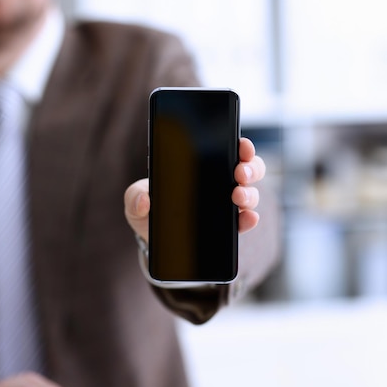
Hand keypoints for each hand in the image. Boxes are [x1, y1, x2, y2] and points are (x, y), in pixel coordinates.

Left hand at [124, 137, 265, 241]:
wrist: (153, 241)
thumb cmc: (147, 212)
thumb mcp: (136, 201)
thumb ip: (135, 196)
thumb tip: (144, 200)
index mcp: (201, 167)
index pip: (229, 150)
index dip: (241, 145)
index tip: (242, 145)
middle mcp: (220, 183)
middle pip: (248, 168)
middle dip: (250, 167)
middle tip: (239, 173)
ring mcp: (226, 205)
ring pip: (251, 193)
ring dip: (249, 193)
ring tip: (237, 196)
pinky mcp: (227, 228)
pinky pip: (244, 221)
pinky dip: (249, 219)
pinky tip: (247, 217)